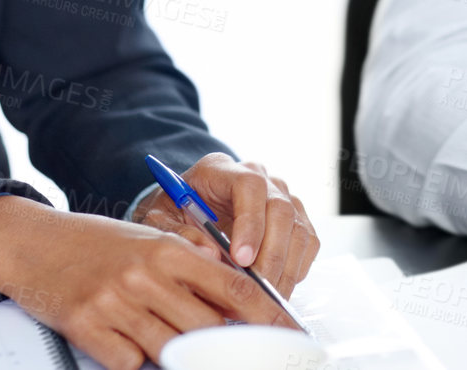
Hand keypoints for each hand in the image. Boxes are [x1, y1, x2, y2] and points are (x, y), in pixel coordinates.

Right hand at [0, 195, 287, 369]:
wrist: (34, 243)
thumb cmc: (97, 244)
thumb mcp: (151, 241)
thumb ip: (191, 265)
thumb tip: (235, 293)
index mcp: (169, 250)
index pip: (233, 286)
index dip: (266, 313)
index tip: (286, 330)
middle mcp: (146, 276)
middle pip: (207, 325)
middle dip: (226, 343)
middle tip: (241, 352)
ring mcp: (116, 304)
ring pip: (171, 348)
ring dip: (180, 354)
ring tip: (180, 344)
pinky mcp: (87, 328)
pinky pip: (129, 362)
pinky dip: (135, 360)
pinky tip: (129, 343)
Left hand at [130, 152, 318, 295]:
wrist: (182, 212)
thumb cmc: (171, 215)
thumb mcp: (159, 223)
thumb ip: (179, 235)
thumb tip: (211, 254)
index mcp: (221, 169)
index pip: (249, 185)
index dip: (250, 222)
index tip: (240, 259)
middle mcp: (258, 175)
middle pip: (280, 208)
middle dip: (271, 254)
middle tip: (257, 289)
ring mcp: (280, 194)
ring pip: (298, 227)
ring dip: (286, 266)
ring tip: (267, 297)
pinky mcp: (294, 216)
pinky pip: (307, 242)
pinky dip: (296, 268)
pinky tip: (276, 287)